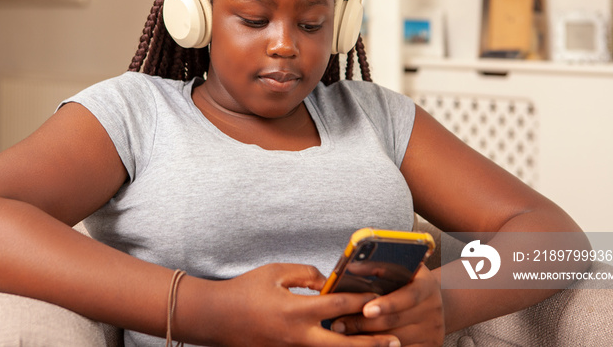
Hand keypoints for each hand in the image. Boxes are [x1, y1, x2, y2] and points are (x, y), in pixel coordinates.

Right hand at [190, 263, 401, 345]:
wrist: (216, 318)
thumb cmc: (245, 290)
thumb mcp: (276, 273)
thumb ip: (308, 275)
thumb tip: (329, 283)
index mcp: (296, 311)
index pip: (339, 306)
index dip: (363, 302)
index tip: (383, 298)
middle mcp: (298, 336)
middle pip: (343, 344)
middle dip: (371, 344)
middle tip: (396, 341)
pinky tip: (347, 344)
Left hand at [329, 264, 443, 346]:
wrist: (433, 301)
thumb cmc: (408, 282)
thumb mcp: (400, 268)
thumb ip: (379, 266)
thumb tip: (352, 267)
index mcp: (427, 286)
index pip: (408, 296)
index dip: (387, 304)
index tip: (366, 309)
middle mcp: (433, 309)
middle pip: (395, 321)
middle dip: (362, 323)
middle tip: (338, 324)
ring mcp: (432, 331)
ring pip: (394, 340)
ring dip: (366, 338)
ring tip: (344, 334)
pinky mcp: (429, 346)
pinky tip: (363, 344)